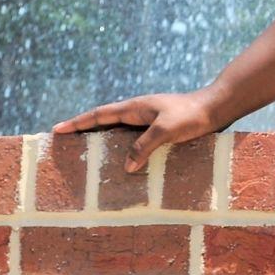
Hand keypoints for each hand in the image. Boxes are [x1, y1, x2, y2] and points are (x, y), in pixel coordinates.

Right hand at [48, 88, 224, 172]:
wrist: (217, 108)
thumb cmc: (192, 116)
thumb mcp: (166, 130)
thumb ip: (144, 146)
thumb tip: (126, 166)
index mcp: (135, 107)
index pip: (99, 115)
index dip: (78, 123)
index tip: (57, 129)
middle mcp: (139, 112)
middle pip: (105, 123)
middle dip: (85, 132)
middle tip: (66, 146)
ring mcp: (149, 121)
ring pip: (120, 132)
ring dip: (104, 142)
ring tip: (89, 158)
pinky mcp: (161, 130)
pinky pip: (136, 140)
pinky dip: (125, 150)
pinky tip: (125, 164)